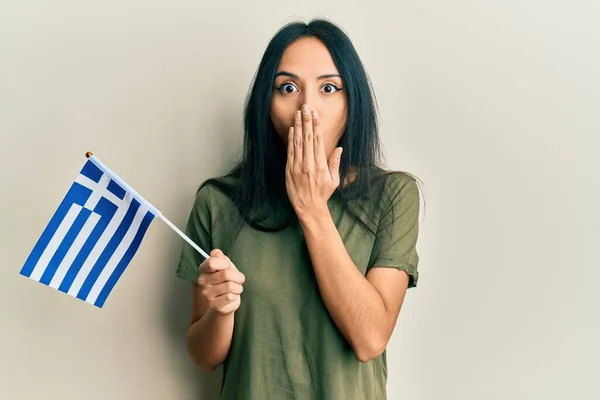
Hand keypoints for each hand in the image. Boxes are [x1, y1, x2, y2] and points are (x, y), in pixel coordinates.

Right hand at [197, 249, 244, 314]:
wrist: (226, 301)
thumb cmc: (226, 280)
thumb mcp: (224, 265)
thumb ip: (220, 256)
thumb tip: (216, 253)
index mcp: (203, 269)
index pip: (212, 263)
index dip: (225, 263)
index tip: (228, 267)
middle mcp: (202, 281)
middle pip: (226, 274)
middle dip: (238, 276)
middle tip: (239, 279)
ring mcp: (206, 294)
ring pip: (230, 286)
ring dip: (238, 287)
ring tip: (235, 288)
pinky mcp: (214, 305)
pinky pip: (230, 297)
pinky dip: (235, 296)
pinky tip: (231, 296)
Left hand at [286, 104, 342, 218]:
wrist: (308, 207)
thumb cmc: (323, 193)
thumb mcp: (334, 180)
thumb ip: (335, 163)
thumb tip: (339, 149)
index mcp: (320, 165)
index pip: (318, 141)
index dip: (316, 126)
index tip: (315, 115)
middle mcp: (308, 164)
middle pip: (307, 138)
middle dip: (307, 121)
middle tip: (306, 107)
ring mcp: (297, 166)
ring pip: (298, 142)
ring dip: (298, 126)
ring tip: (299, 113)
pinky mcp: (289, 170)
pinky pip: (290, 151)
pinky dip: (291, 139)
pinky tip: (293, 129)